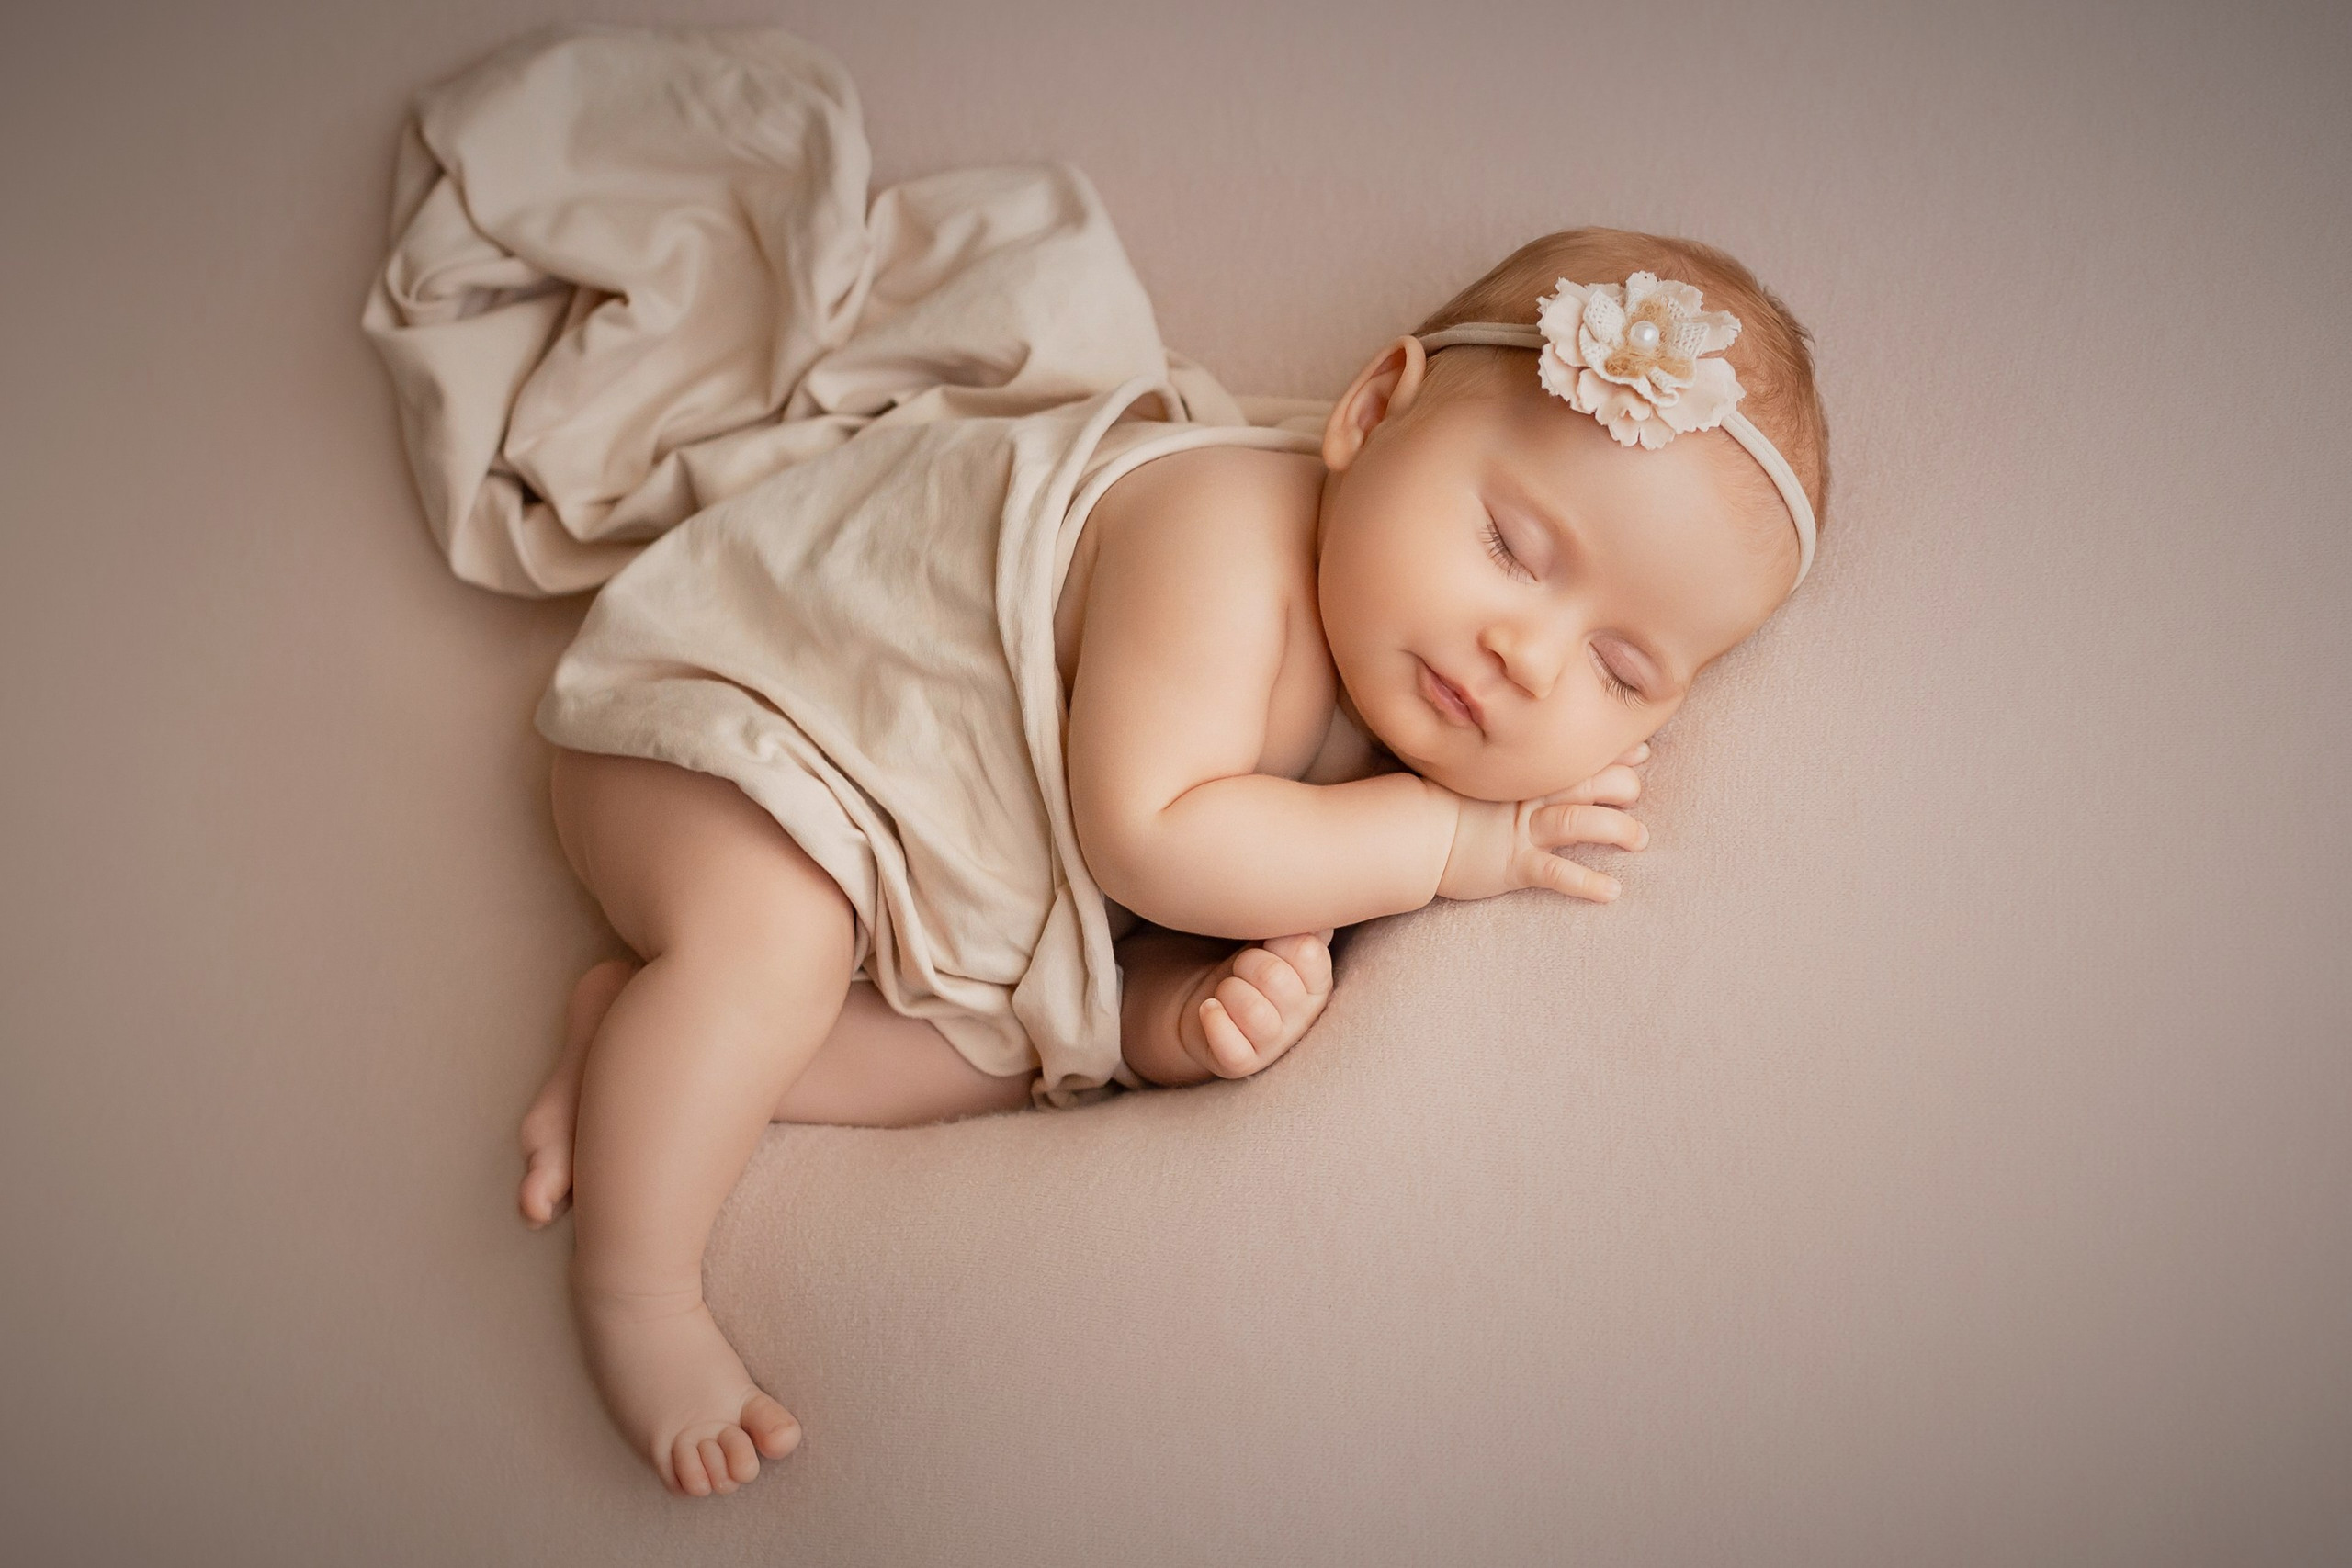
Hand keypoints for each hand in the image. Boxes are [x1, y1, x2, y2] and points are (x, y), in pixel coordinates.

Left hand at [1181, 930, 1336, 1079]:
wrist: (1208, 1003)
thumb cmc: (1247, 969)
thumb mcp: (1274, 943)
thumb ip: (1299, 928)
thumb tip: (1320, 921)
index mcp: (1318, 984)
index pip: (1306, 951)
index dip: (1277, 941)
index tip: (1267, 945)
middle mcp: (1303, 1017)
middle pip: (1274, 977)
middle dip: (1247, 963)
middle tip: (1241, 969)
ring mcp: (1274, 1044)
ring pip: (1251, 1010)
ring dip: (1228, 990)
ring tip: (1226, 991)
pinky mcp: (1242, 1063)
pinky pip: (1230, 1045)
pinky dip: (1213, 1019)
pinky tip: (1209, 1008)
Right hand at [1433, 743, 1650, 904]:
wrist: (1410, 832)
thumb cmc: (1439, 805)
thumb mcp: (1475, 777)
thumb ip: (1502, 766)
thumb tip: (1518, 757)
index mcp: (1525, 777)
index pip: (1578, 760)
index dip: (1614, 754)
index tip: (1642, 750)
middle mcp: (1530, 800)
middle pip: (1588, 783)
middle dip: (1621, 785)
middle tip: (1636, 792)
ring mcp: (1523, 832)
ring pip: (1580, 821)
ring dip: (1616, 829)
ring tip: (1640, 839)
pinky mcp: (1515, 866)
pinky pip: (1558, 874)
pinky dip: (1588, 883)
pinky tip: (1612, 892)